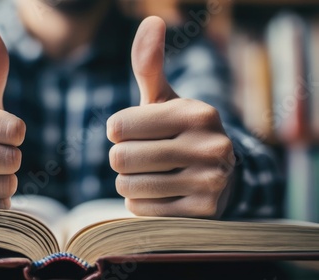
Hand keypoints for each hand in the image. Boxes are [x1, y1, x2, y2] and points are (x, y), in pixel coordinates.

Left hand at [107, 17, 234, 217]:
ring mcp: (211, 181)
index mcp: (197, 113)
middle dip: (121, 158)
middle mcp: (210, 145)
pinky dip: (139, 203)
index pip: (118, 127)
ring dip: (128, 182)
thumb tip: (152, 20)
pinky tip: (160, 192)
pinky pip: (140, 210)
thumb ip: (150, 65)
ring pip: (127, 186)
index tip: (131, 132)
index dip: (117, 131)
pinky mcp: (204, 212)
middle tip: (140, 156)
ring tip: (150, 173)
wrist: (220, 173)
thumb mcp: (165, 99)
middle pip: (120, 158)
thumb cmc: (179, 131)